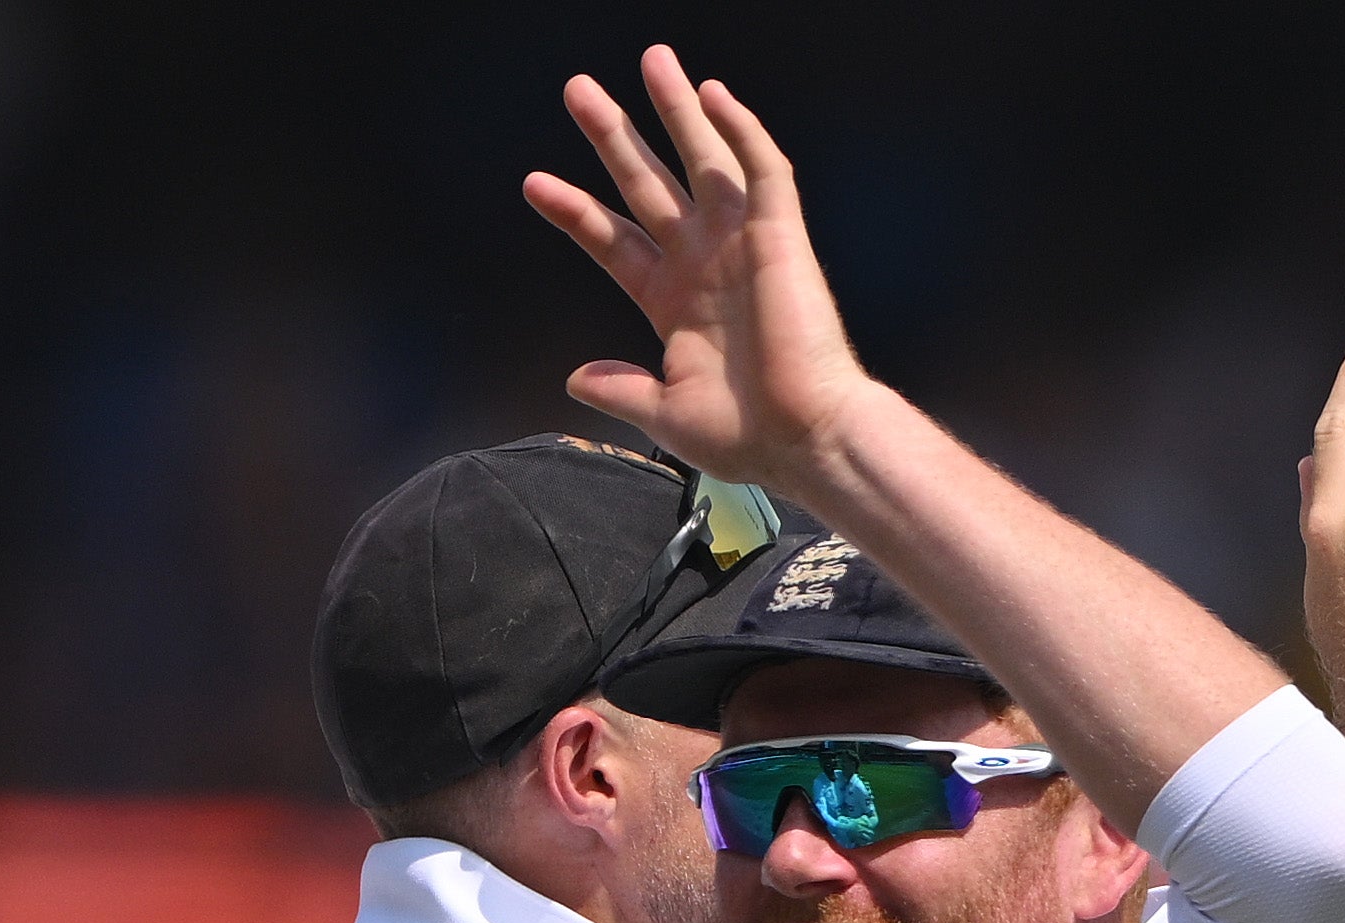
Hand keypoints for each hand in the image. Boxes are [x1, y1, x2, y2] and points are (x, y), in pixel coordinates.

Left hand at [527, 49, 879, 495]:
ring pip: (706, 162)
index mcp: (676, 305)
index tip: (535, 184)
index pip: (615, 241)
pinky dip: (742, 132)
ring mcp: (743, 247)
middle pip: (650, 184)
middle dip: (614, 136)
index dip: (576, 212)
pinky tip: (716, 96)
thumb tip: (576, 379)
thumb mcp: (666, 414)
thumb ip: (621, 389)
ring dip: (678, 111)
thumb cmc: (752, 437)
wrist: (809, 439)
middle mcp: (706, 265)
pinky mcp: (782, 239)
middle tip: (578, 91)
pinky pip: (764, 173)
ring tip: (653, 60)